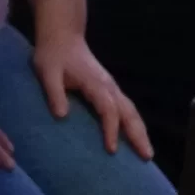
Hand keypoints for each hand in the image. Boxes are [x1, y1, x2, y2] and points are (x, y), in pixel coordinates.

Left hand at [30, 30, 153, 157]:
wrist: (62, 37)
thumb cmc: (53, 55)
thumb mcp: (47, 72)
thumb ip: (54, 93)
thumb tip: (61, 116)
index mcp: (96, 84)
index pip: (108, 110)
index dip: (111, 130)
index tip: (112, 149)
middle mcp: (109, 86)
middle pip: (129, 113)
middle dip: (138, 135)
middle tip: (146, 157)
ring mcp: (111, 87)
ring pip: (132, 111)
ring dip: (141, 131)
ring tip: (147, 153)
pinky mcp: (109, 89)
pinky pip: (127, 108)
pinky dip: (134, 123)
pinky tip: (136, 136)